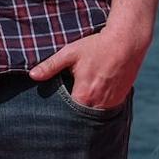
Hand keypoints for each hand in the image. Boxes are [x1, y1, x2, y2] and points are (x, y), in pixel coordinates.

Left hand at [28, 0, 158, 110]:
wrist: (126, 43)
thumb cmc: (96, 47)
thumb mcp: (70, 53)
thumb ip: (50, 66)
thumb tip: (32, 75)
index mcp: (84, 95)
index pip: (67, 115)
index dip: (60, 113)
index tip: (53, 113)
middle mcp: (99, 104)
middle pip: (81, 116)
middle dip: (73, 115)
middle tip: (66, 109)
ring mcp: (111, 103)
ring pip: (94, 114)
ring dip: (86, 110)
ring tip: (80, 102)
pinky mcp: (120, 100)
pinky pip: (106, 109)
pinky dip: (99, 106)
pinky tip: (93, 97)